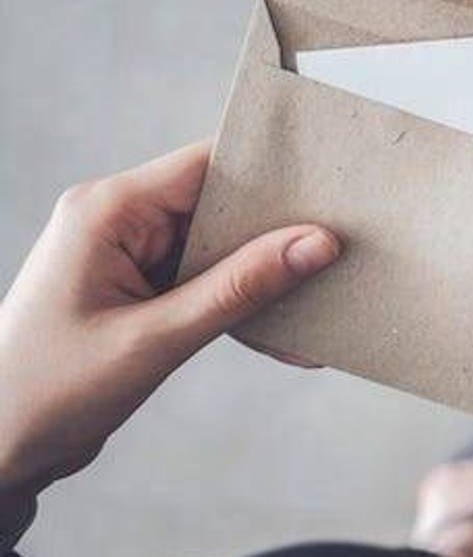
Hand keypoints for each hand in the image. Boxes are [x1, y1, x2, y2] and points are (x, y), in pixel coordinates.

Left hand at [0, 141, 340, 520]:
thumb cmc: (47, 391)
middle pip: (220, 204)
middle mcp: (119, 221)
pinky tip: (284, 335)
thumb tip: (314, 243)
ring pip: (221, 247)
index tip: (331, 189)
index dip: (271, 173)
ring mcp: (130, 255)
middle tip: (341, 250)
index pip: (206, 165)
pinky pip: (207, 281)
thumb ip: (239, 288)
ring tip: (320, 298)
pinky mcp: (140, 289)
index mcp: (108, 210)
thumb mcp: (155, 338)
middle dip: (278, 231)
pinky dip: (243, 306)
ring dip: (266, 276)